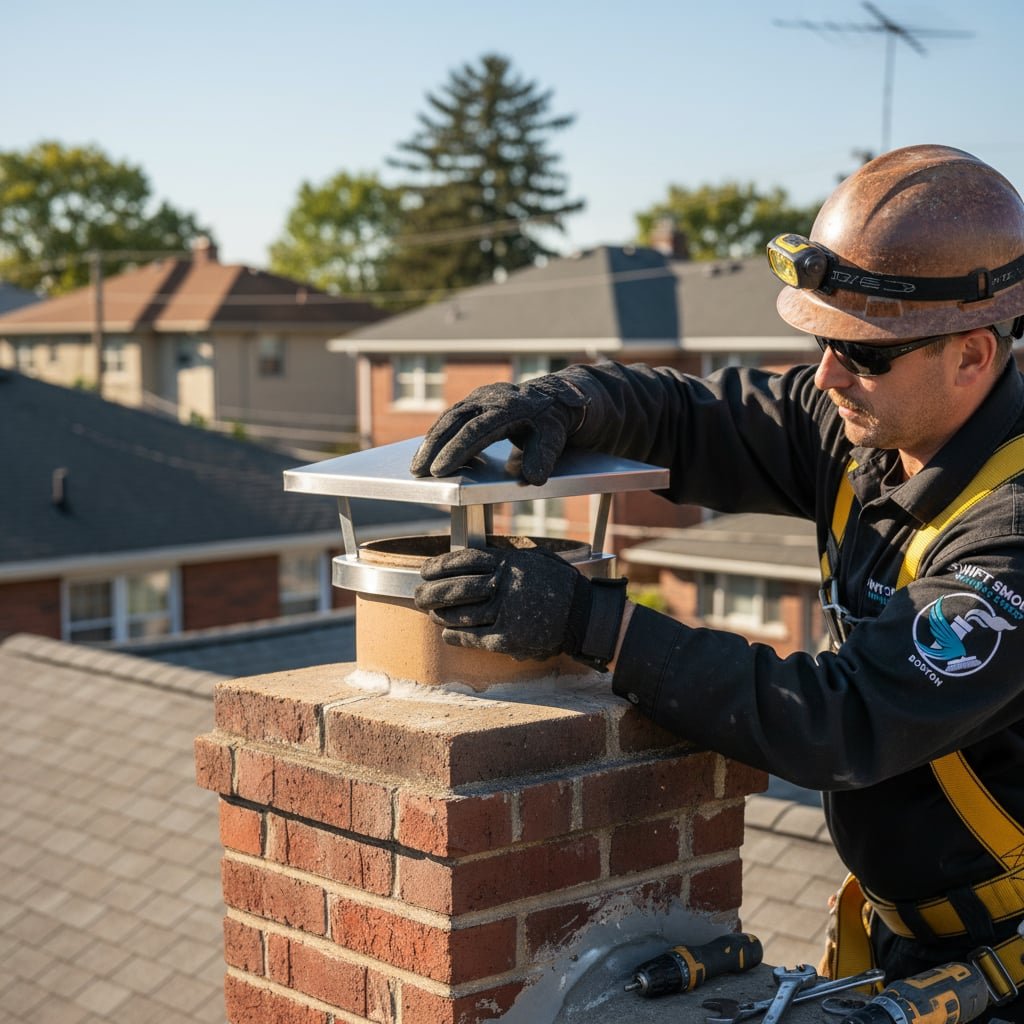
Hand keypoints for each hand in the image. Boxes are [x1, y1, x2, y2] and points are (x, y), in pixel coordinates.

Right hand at [409, 374, 588, 485]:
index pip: (476, 430)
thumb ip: (543, 458)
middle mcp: (489, 398)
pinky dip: (437, 435)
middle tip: (417, 471)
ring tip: (416, 466)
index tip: (439, 470)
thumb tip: (532, 477)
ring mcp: (478, 397)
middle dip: (433, 447)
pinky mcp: (472, 402)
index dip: (456, 450)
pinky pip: (450, 418)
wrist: (553, 398)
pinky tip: (427, 453)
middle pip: (454, 421)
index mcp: (508, 407)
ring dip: (430, 441)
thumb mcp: (554, 439)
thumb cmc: (551, 422)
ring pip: (447, 417)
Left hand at [414, 544, 627, 668]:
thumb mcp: (534, 560)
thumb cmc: (560, 586)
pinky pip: (472, 637)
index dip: (439, 566)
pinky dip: (454, 636)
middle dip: (431, 592)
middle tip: (418, 595)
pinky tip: (446, 633)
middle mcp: (503, 586)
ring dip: (440, 614)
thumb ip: (505, 558)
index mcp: (508, 563)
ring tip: (431, 614)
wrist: (584, 617)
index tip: (424, 570)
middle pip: (455, 588)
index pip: (463, 560)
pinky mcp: (507, 638)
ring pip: (460, 614)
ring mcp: (504, 613)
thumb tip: (473, 561)